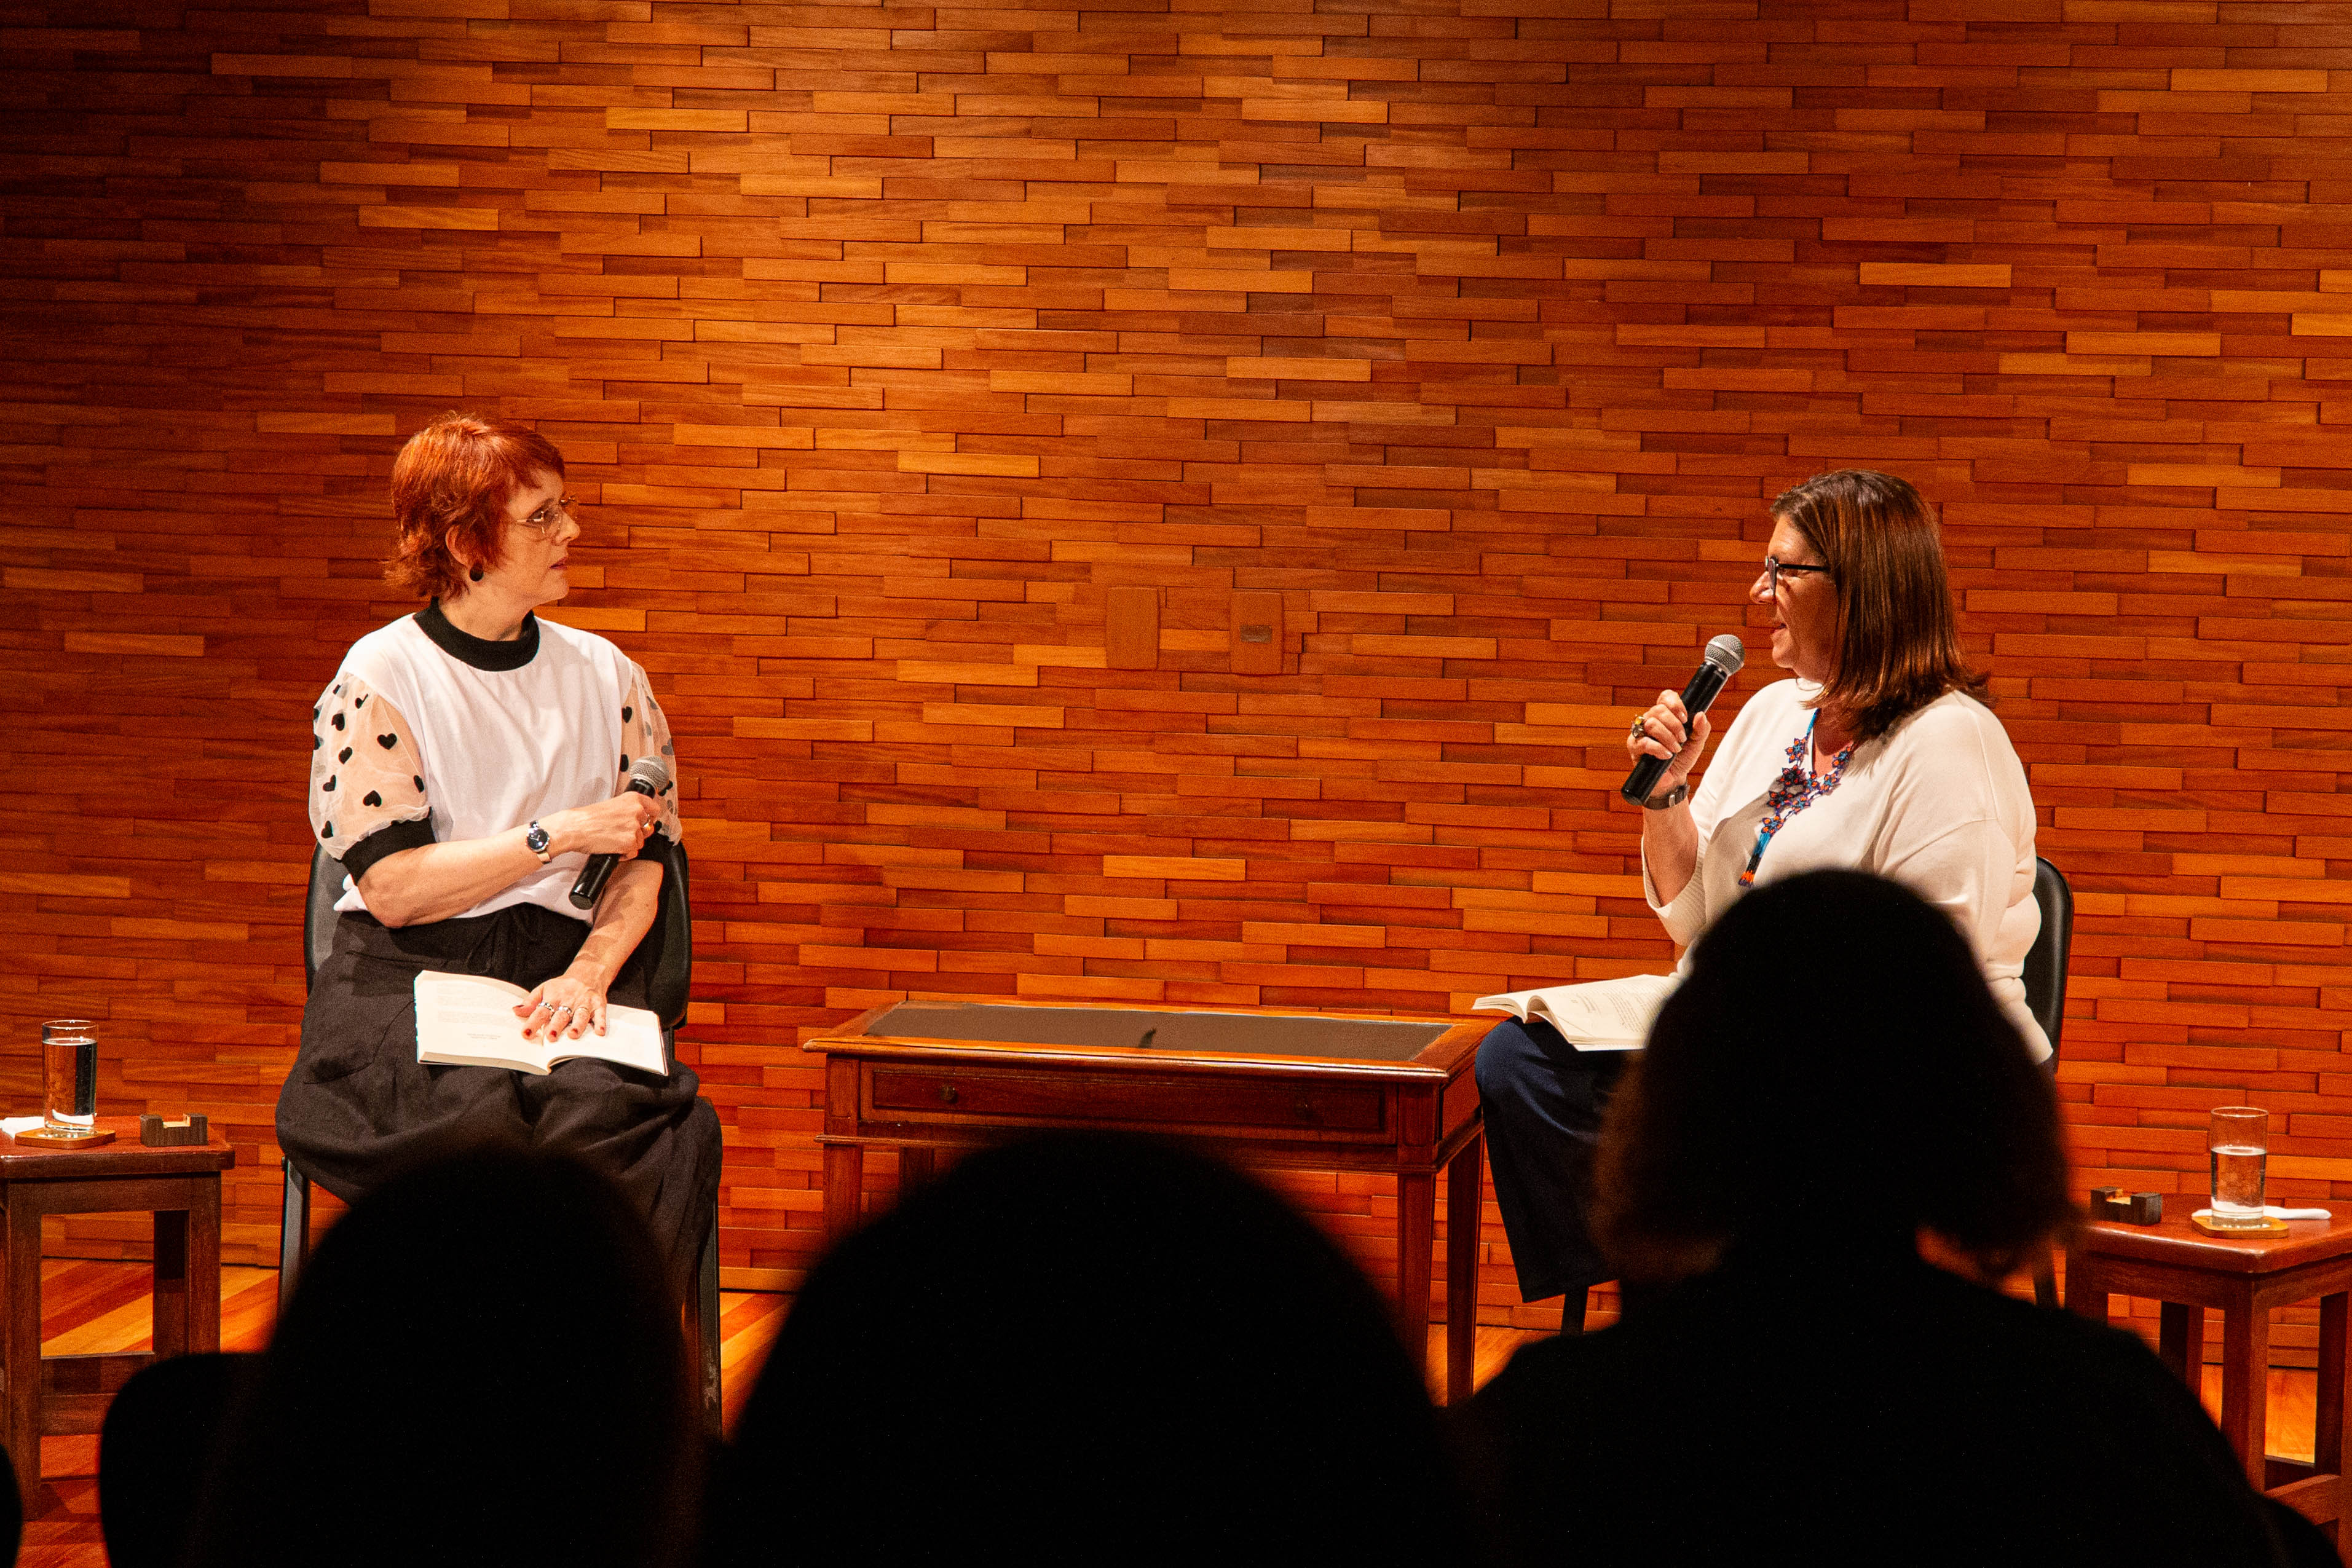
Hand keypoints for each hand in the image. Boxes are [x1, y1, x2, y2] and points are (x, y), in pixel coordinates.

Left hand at [514, 966, 608, 1040]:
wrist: (588, 973)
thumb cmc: (564, 985)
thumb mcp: (544, 989)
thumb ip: (530, 1002)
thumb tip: (516, 1011)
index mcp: (554, 997)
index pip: (541, 1011)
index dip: (533, 1022)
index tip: (526, 1033)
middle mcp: (569, 1000)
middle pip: (561, 1015)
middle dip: (556, 1026)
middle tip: (550, 1037)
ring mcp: (584, 1003)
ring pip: (580, 1015)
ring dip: (577, 1025)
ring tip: (572, 1035)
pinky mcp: (598, 1005)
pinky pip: (600, 1014)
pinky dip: (600, 1023)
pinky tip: (599, 1031)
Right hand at [543, 791, 660, 859]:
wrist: (575, 827)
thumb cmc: (588, 818)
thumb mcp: (612, 805)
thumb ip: (628, 809)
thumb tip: (639, 818)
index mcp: (633, 799)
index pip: (655, 809)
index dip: (651, 818)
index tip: (648, 821)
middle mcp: (637, 811)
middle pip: (648, 828)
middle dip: (638, 834)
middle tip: (622, 834)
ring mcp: (635, 827)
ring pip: (640, 842)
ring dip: (629, 844)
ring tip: (612, 840)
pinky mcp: (630, 842)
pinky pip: (633, 853)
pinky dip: (624, 854)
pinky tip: (613, 848)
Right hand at [1628, 688, 1712, 791]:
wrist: (1674, 779)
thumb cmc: (1683, 758)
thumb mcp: (1697, 743)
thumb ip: (1701, 729)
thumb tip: (1701, 715)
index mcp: (1666, 715)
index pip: (1665, 697)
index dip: (1675, 703)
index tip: (1685, 718)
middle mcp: (1651, 720)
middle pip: (1658, 709)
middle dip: (1674, 725)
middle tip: (1682, 738)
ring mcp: (1640, 732)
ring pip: (1651, 724)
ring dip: (1667, 737)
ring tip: (1675, 749)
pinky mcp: (1634, 747)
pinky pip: (1643, 741)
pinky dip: (1658, 748)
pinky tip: (1666, 755)